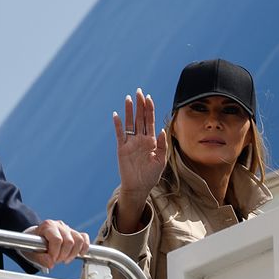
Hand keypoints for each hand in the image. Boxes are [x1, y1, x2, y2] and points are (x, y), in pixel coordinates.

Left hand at [25, 219, 90, 270]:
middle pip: (69, 241)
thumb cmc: (31, 244)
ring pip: (78, 240)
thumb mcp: (31, 253)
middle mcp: (59, 225)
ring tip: (65, 259)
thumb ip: (40, 259)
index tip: (51, 260)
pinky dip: (84, 247)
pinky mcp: (74, 233)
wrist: (33, 239)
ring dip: (73, 253)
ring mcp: (67, 229)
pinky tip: (79, 254)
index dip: (55, 253)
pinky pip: (84, 238)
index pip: (57, 240)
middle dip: (63, 255)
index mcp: (47, 226)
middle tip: (56, 261)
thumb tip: (51, 263)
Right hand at [112, 89, 167, 231]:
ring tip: (128, 98)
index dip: (149, 109)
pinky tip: (116, 115)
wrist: (139, 187)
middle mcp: (140, 139)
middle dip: (140, 105)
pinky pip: (120, 134)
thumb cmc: (151, 175)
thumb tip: (162, 130)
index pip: (150, 121)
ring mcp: (131, 142)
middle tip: (139, 91)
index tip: (148, 97)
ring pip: (130, 123)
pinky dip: (118, 125)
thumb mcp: (161, 161)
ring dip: (129, 111)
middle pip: (140, 118)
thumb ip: (162, 146)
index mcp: (151, 141)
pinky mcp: (122, 148)